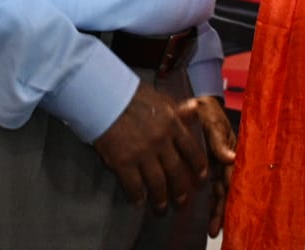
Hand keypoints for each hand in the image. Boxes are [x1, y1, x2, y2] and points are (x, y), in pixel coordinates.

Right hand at [92, 81, 209, 213]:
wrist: (104, 96)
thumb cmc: (131, 96)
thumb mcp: (159, 99)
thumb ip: (177, 110)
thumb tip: (195, 110)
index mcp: (172, 124)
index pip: (191, 150)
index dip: (197, 167)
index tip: (200, 179)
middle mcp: (161, 141)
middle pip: (176, 171)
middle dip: (181, 190)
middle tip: (182, 203)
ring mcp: (142, 153)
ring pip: (157, 182)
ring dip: (161, 199)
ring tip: (161, 208)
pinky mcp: (123, 161)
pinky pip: (133, 185)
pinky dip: (137, 196)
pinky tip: (138, 202)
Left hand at [192, 96, 237, 236]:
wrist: (196, 103)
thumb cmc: (207, 110)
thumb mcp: (212, 121)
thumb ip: (219, 140)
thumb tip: (230, 158)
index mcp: (231, 151)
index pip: (232, 178)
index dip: (230, 196)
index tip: (226, 213)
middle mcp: (227, 161)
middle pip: (227, 190)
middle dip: (222, 211)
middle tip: (215, 230)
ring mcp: (218, 165)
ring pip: (220, 192)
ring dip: (217, 211)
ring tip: (212, 231)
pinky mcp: (210, 166)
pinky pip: (211, 187)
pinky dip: (210, 202)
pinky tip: (206, 217)